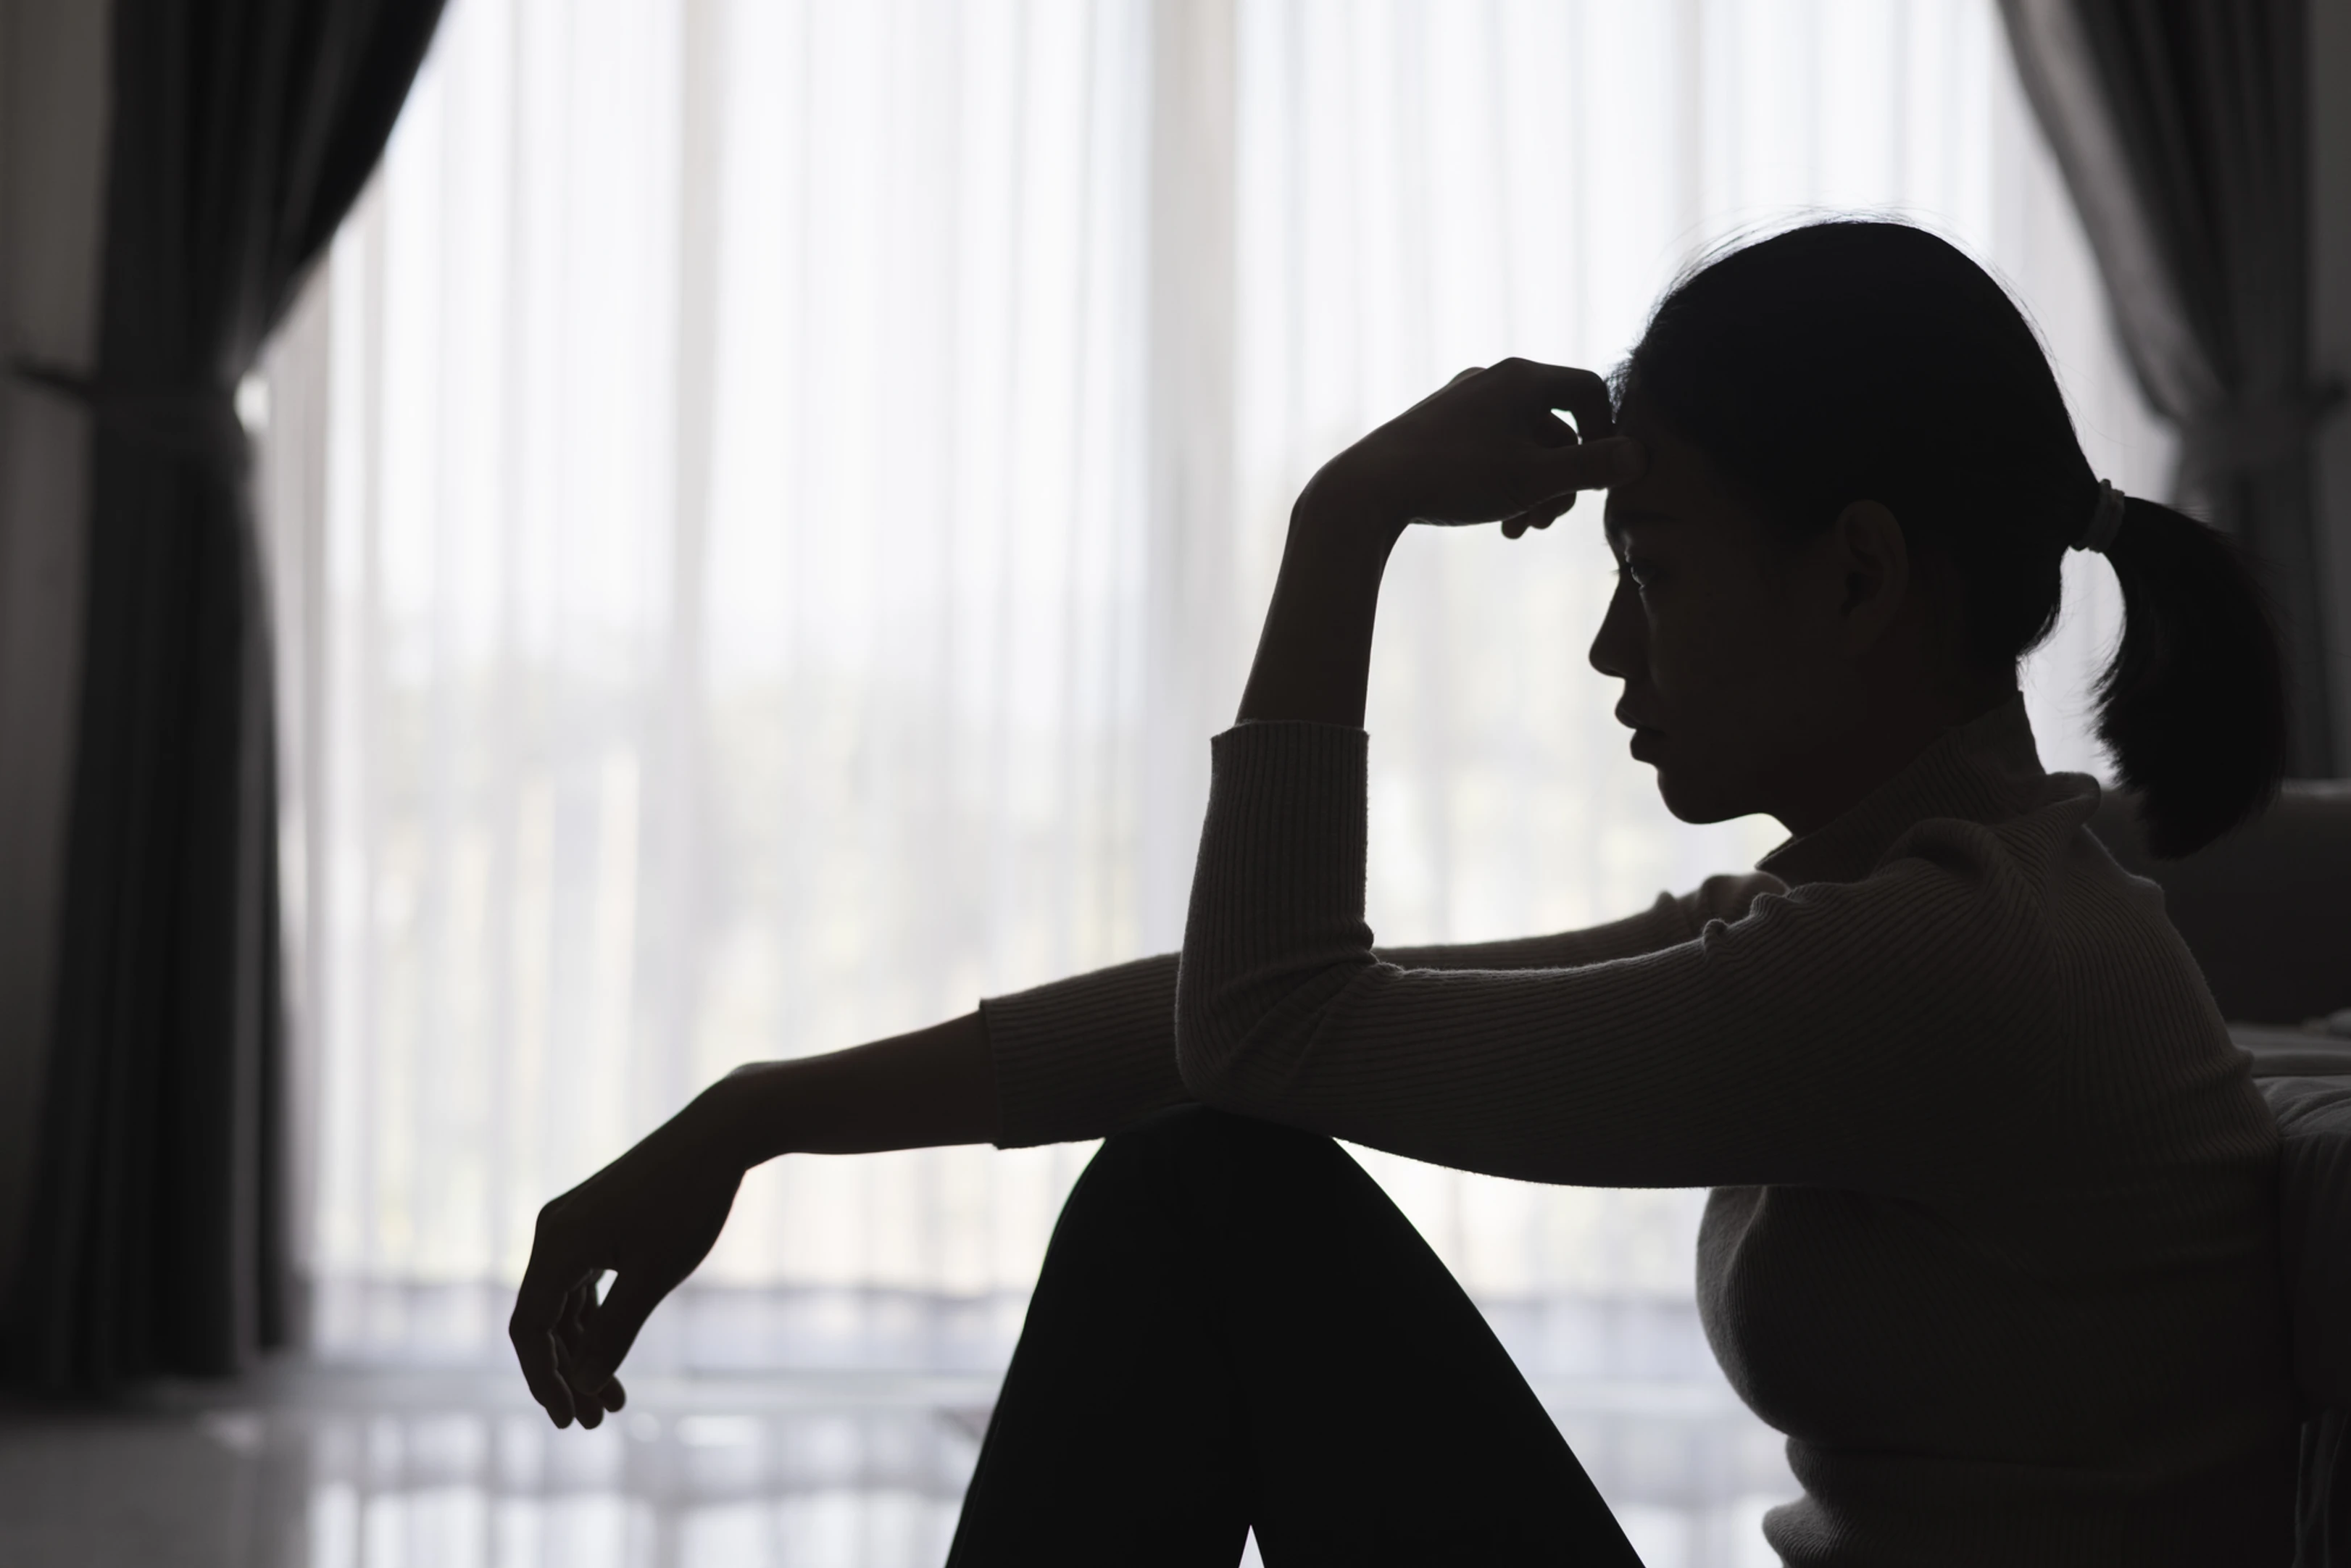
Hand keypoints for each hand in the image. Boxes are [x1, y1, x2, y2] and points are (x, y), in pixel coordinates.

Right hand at [508, 1089, 745, 1427]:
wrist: (719, 1134)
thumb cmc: (689, 1203)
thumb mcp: (653, 1277)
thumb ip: (615, 1332)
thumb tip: (583, 1384)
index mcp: (557, 1244)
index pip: (530, 1329)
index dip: (544, 1379)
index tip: (568, 1419)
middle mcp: (553, 1232)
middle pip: (544, 1321)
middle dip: (567, 1375)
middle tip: (593, 1423)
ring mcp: (573, 1225)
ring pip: (565, 1305)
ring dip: (585, 1352)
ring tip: (614, 1402)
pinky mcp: (595, 1221)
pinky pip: (582, 1283)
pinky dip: (596, 1320)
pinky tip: (614, 1354)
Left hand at [1302, 358, 1643, 539]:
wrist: (1367, 489)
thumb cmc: (1454, 479)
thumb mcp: (1533, 479)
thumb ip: (1590, 468)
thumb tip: (1641, 457)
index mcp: (1521, 379)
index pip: (1589, 390)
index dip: (1608, 433)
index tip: (1603, 478)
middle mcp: (1491, 380)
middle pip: (1555, 424)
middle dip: (1563, 476)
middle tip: (1551, 521)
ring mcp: (1461, 403)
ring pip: (1522, 443)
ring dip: (1534, 487)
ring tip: (1522, 529)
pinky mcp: (1437, 429)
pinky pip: (1490, 449)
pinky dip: (1503, 482)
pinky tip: (1497, 521)